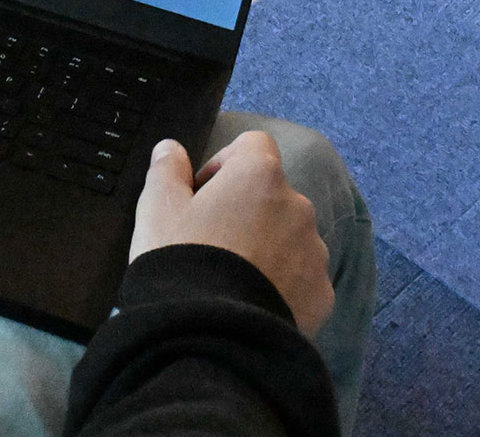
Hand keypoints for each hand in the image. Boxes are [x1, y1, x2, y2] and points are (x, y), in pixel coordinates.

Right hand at [129, 131, 333, 337]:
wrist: (213, 335)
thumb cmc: (183, 258)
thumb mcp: (157, 209)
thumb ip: (166, 170)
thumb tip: (170, 148)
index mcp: (260, 175)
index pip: (253, 145)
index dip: (225, 163)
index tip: (202, 192)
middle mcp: (297, 205)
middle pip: (272, 194)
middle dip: (246, 209)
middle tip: (212, 241)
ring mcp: (314, 251)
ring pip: (290, 236)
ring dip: (268, 245)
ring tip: (232, 278)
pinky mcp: (322, 294)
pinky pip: (302, 277)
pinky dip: (283, 283)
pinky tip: (253, 302)